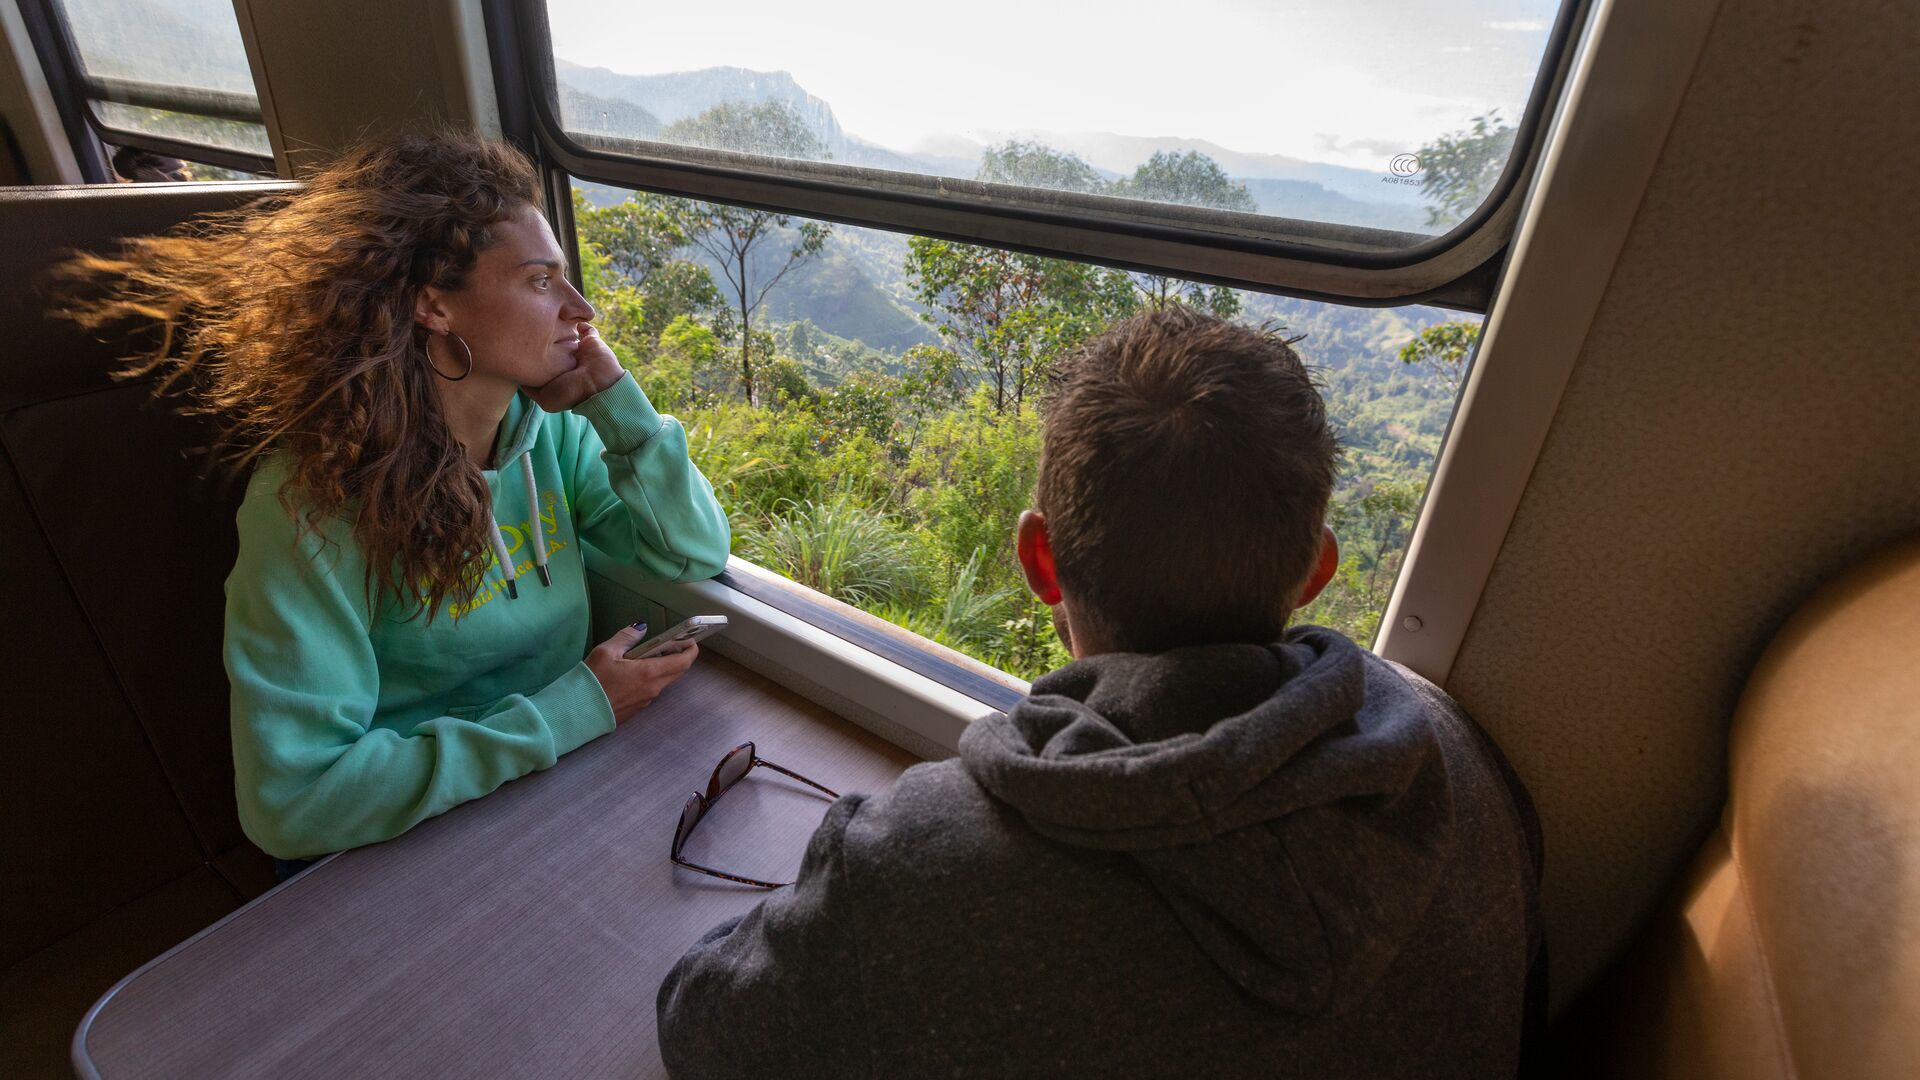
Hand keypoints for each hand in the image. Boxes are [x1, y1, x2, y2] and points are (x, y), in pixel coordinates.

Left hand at [528, 322, 623, 412]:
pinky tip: (570, 319)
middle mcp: (566, 360)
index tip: (520, 343)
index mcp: (556, 372)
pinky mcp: (591, 341)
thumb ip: (531, 388)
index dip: (531, 351)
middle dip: (543, 334)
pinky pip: (585, 327)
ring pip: (566, 333)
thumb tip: (520, 375)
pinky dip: (580, 322)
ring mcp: (579, 350)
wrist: (599, 385)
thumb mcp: (546, 399)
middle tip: (530, 325)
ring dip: (559, 325)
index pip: (542, 358)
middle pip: (552, 343)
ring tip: (548, 316)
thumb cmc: (572, 393)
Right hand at [585, 623, 699, 722]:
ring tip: (646, 655)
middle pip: (676, 672)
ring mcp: (645, 701)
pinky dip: (650, 678)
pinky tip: (633, 672)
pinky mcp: (636, 709)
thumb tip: (641, 628)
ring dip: (661, 667)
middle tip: (668, 644)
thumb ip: (627, 637)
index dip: (690, 649)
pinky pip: (650, 690)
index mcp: (650, 673)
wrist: (577, 713)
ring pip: (663, 681)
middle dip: (677, 656)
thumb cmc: (592, 682)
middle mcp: (652, 689)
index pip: (683, 662)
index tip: (689, 639)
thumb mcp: (606, 652)